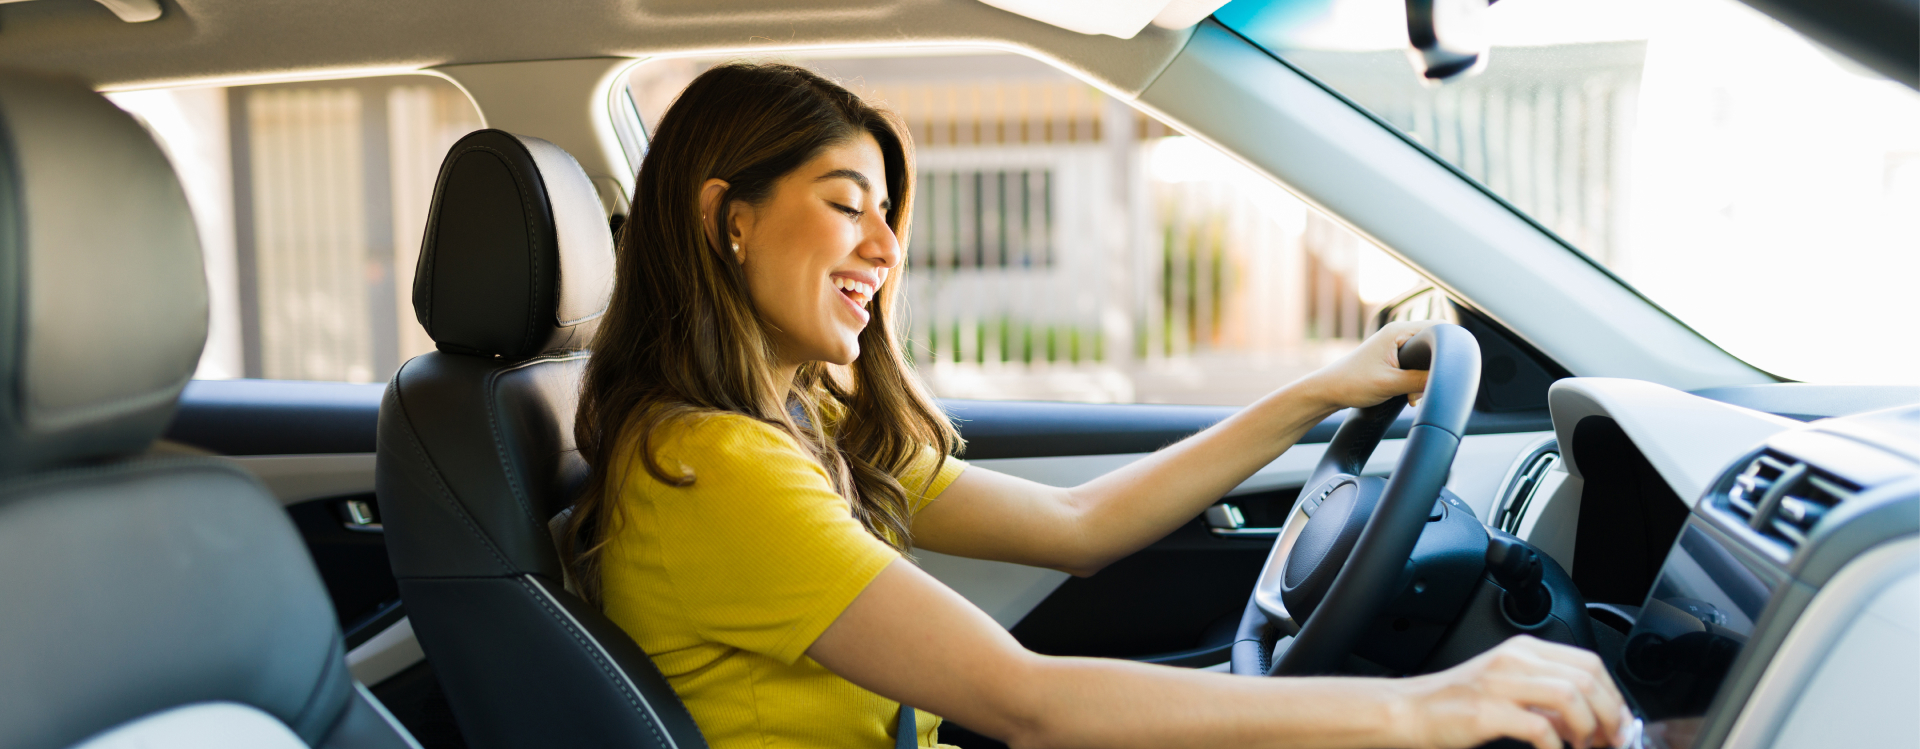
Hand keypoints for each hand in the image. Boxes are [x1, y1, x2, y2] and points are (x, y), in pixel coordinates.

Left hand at [1300, 320, 1438, 411]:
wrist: (1329, 391)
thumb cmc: (1352, 383)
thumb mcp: (1390, 384)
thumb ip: (1419, 381)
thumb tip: (1445, 381)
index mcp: (1397, 331)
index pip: (1438, 329)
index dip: (1449, 346)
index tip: (1452, 367)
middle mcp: (1397, 334)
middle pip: (1433, 345)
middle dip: (1434, 367)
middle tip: (1425, 387)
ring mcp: (1394, 345)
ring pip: (1424, 358)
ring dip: (1423, 378)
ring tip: (1412, 395)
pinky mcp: (1392, 358)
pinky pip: (1414, 366)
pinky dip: (1415, 381)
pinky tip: (1409, 396)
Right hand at [1392, 635, 1632, 748]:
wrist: (1411, 711)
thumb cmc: (1458, 704)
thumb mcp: (1508, 687)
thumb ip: (1547, 696)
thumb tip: (1592, 719)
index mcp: (1525, 649)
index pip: (1591, 663)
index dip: (1614, 697)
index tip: (1619, 725)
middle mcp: (1515, 659)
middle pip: (1588, 679)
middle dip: (1610, 716)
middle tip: (1610, 742)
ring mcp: (1501, 683)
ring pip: (1572, 697)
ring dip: (1589, 729)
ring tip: (1583, 747)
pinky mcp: (1488, 711)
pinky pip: (1541, 729)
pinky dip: (1556, 748)